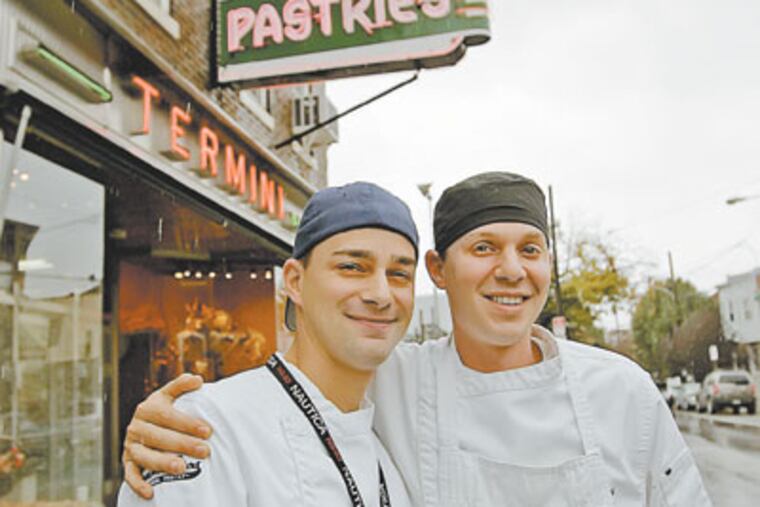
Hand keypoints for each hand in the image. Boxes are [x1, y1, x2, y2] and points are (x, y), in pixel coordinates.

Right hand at [122, 373, 210, 498]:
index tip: (207, 430)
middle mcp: (137, 426)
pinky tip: (151, 493)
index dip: (186, 423)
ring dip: (163, 463)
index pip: (166, 415)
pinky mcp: (128, 462)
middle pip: (159, 437)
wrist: (147, 425)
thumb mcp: (170, 395)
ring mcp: (131, 445)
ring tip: (182, 468)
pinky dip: (138, 484)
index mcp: (148, 407)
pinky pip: (130, 475)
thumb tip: (197, 379)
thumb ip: (181, 385)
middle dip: (183, 444)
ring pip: (145, 456)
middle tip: (204, 451)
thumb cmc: (166, 410)